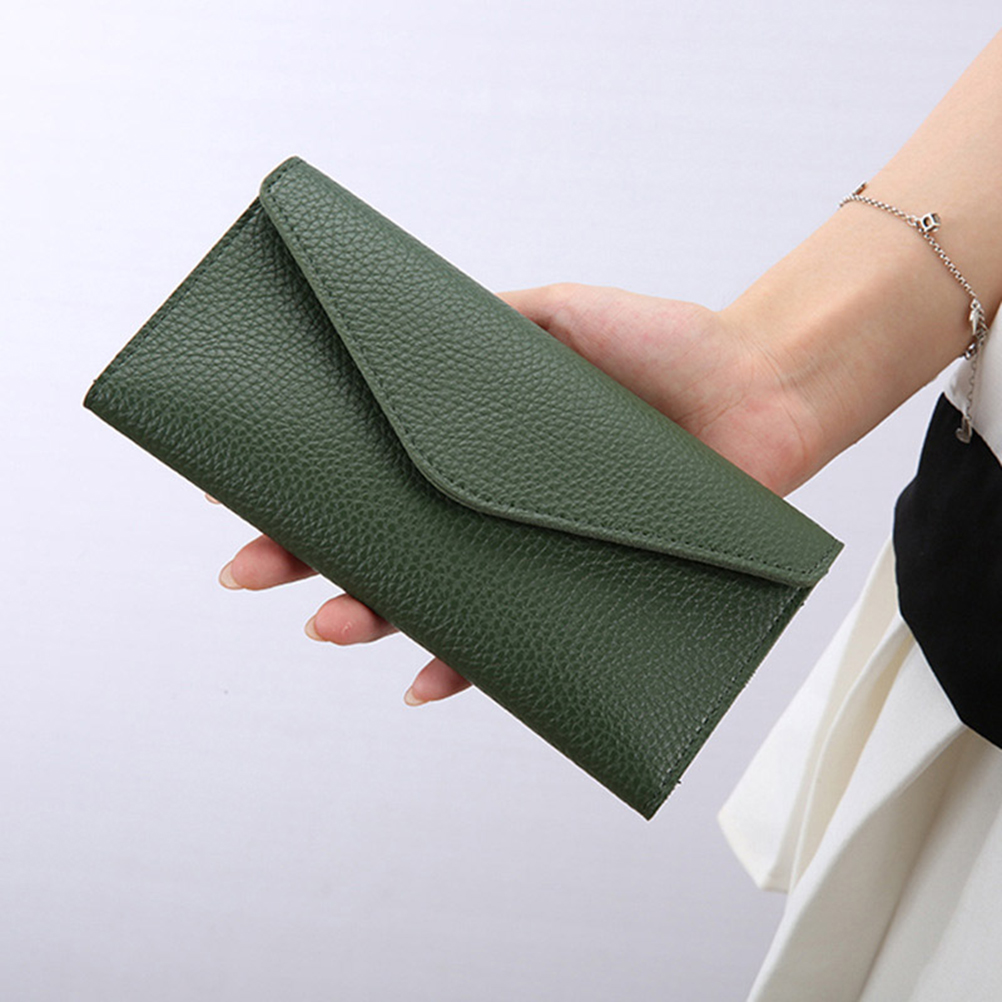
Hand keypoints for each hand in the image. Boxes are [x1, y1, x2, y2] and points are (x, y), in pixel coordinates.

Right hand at [215, 282, 823, 705]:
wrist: (759, 386)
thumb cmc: (662, 346)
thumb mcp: (551, 316)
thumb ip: (479, 325)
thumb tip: (397, 322)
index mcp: (472, 444)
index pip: (371, 471)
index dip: (306, 485)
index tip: (240, 492)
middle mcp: (491, 504)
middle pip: (385, 541)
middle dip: (309, 559)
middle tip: (253, 568)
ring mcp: (530, 551)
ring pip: (435, 598)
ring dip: (372, 617)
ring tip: (330, 622)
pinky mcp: (580, 590)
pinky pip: (518, 645)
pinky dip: (470, 667)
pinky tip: (427, 680)